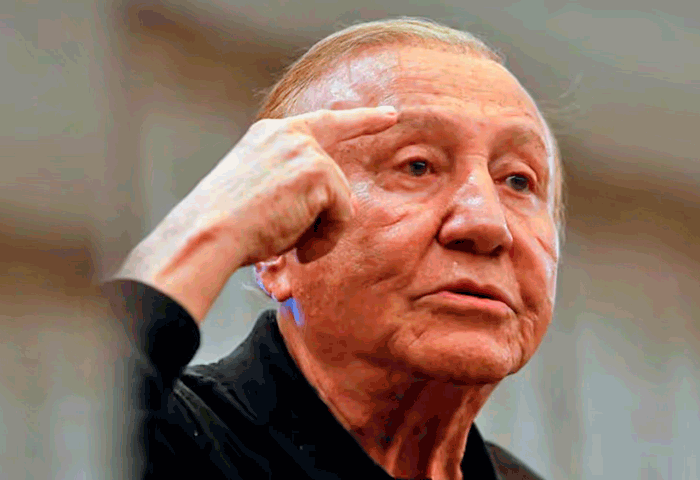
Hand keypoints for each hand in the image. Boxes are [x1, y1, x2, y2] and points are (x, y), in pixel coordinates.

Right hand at [116, 106, 397, 320]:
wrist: (208, 234)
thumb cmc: (226, 227)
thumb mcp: (258, 194)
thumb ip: (295, 187)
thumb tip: (339, 204)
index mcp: (268, 137)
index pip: (319, 122)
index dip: (355, 118)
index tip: (384, 113)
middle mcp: (288, 134)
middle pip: (341, 133)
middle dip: (368, 121)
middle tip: (391, 114)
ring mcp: (305, 151)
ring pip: (340, 196)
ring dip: (322, 228)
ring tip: (289, 242)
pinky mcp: (318, 172)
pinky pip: (343, 214)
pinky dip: (325, 239)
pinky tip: (298, 247)